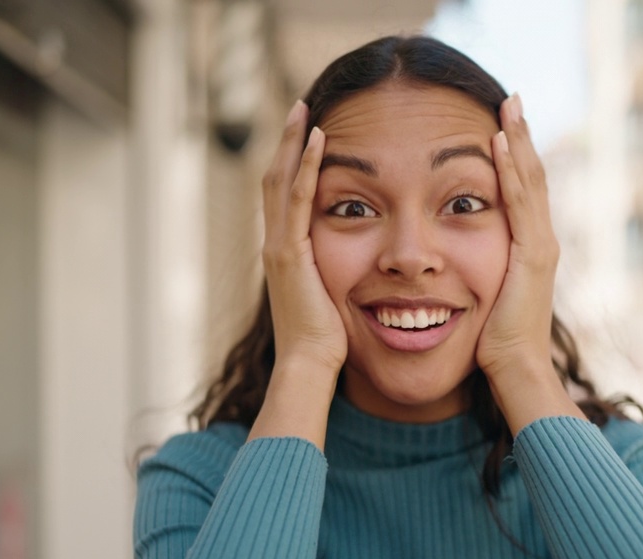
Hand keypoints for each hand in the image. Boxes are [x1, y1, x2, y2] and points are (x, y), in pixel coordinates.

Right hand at [260, 101, 346, 376]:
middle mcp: (277, 245)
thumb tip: (365, 271)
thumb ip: (341, 278)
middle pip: (276, 180)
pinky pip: (297, 200)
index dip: (294, 163)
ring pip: (281, 182)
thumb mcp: (336, 300)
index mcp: (287, 254)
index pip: (287, 197)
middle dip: (288, 142)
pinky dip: (306, 167)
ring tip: (304, 110)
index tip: (308, 133)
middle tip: (300, 107)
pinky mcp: (289, 254)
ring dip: (293, 143)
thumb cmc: (328, 343)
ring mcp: (279, 247)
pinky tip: (318, 140)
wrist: (309, 367)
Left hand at [477, 94, 581, 429]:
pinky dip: (510, 171)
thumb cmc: (492, 344)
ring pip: (530, 182)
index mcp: (528, 249)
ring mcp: (540, 246)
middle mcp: (540, 241)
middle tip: (510, 99)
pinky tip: (499, 145)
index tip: (501, 123)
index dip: (514, 156)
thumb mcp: (481, 299)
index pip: (522, 191)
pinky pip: (520, 203)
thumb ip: (473, 274)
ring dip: (518, 141)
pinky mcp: (533, 255)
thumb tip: (446, 265)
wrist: (514, 371)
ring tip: (508, 107)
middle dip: (521, 137)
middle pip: (531, 176)